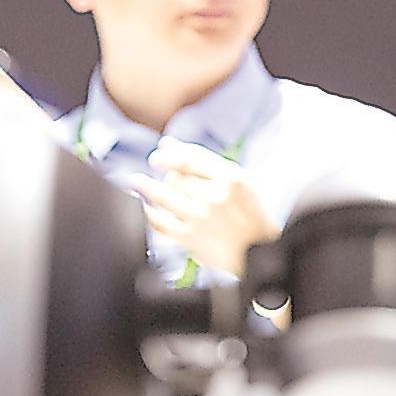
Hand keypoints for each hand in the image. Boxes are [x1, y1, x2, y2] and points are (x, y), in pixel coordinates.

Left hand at [126, 140, 279, 278]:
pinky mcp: (189, 237)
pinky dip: (146, 211)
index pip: (188, 158)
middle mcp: (215, 197)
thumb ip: (202, 160)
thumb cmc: (247, 212)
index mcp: (231, 178)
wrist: (257, 251)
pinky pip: (158, 220)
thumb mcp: (237, 180)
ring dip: (146, 186)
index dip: (167, 155)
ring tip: (137, 180)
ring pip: (163, 195)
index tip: (157, 155)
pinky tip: (142, 205)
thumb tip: (166, 144)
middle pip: (175, 176)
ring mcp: (200, 217)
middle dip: (168, 176)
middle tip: (167, 179)